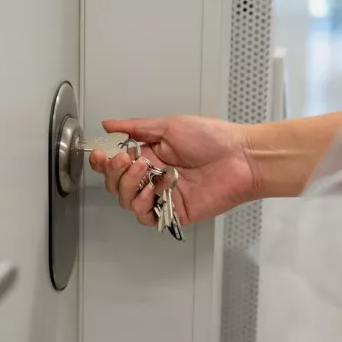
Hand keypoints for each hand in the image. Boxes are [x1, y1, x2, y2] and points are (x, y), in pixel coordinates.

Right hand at [89, 116, 254, 225]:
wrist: (241, 157)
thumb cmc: (213, 138)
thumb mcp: (169, 126)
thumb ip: (136, 128)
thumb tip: (109, 125)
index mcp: (150, 155)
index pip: (116, 164)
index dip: (104, 162)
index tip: (100, 154)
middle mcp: (153, 177)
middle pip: (117, 185)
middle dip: (115, 172)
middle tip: (126, 159)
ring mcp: (162, 196)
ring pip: (128, 201)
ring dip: (129, 185)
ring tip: (145, 170)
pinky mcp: (174, 212)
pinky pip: (146, 216)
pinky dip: (142, 204)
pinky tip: (151, 190)